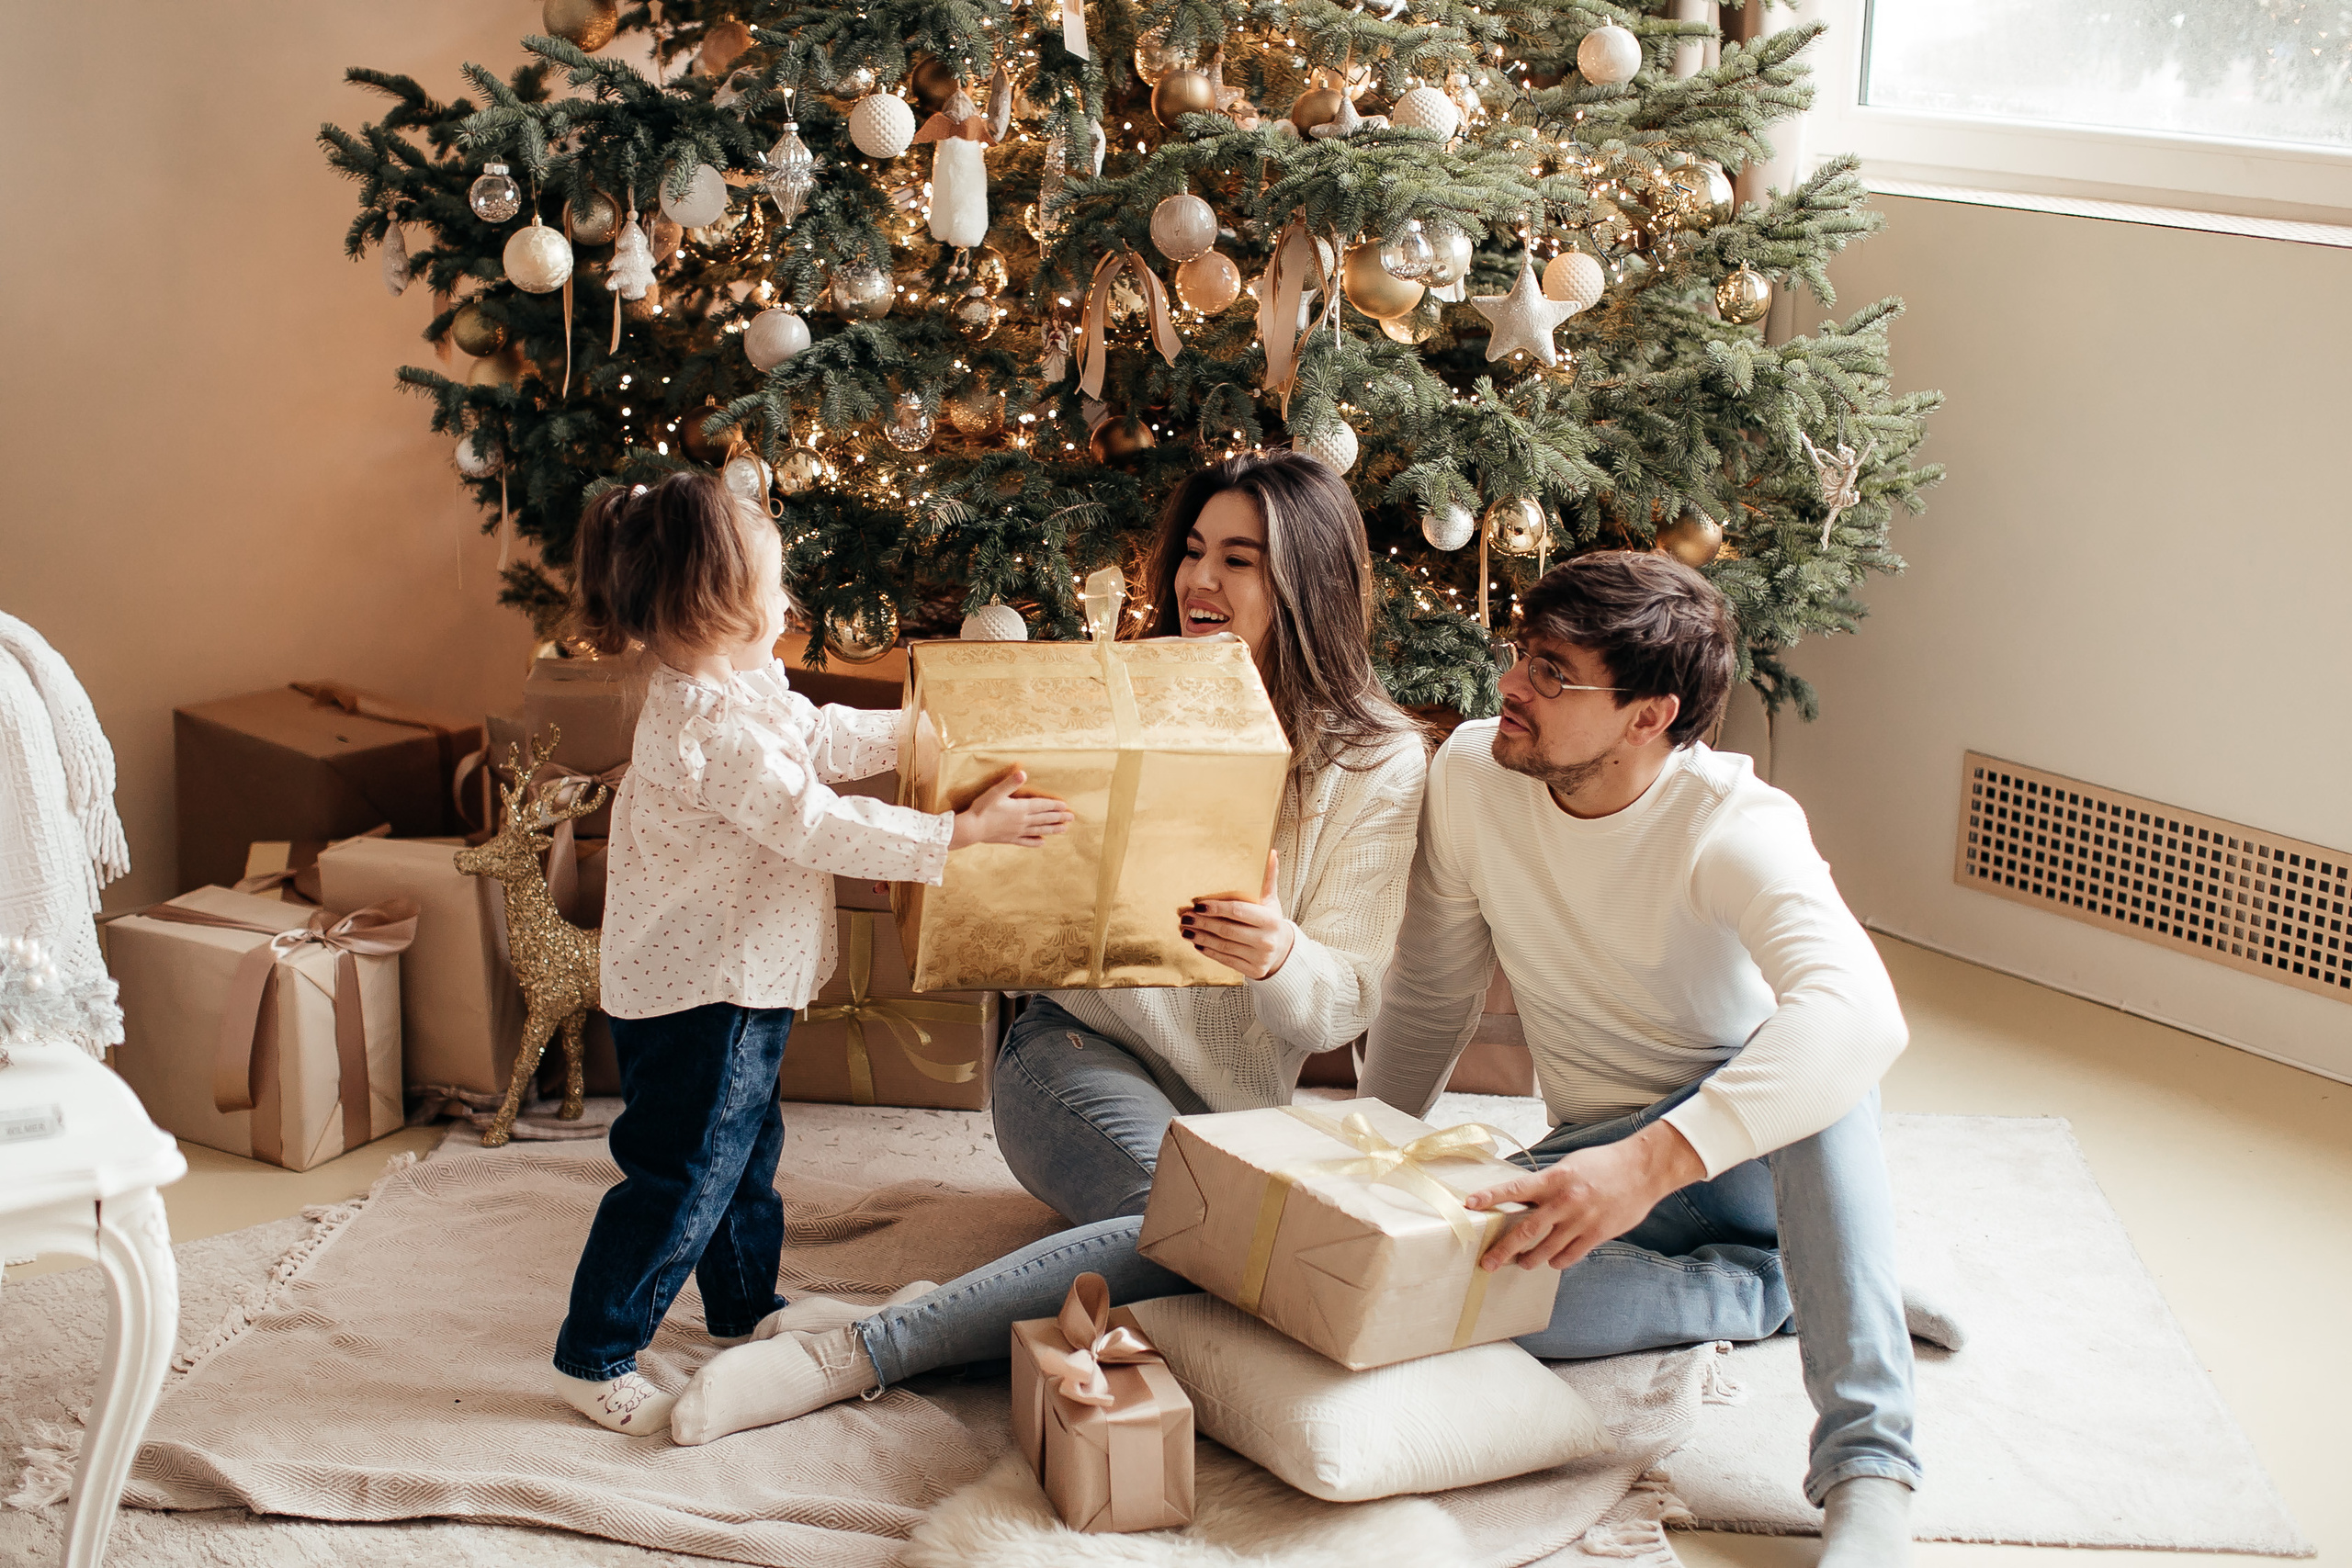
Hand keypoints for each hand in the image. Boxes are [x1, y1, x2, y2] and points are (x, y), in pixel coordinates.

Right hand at [950, 768, 1073, 848]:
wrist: (971, 829)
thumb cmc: (982, 808)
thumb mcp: (996, 792)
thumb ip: (1010, 783)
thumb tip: (1023, 772)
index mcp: (1020, 808)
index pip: (1042, 806)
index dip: (1054, 805)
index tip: (1066, 806)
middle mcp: (1022, 821)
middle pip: (1044, 819)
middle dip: (1059, 817)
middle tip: (1071, 818)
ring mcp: (1017, 831)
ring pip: (1039, 831)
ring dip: (1052, 829)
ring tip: (1063, 829)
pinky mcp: (1010, 839)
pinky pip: (1026, 841)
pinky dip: (1035, 842)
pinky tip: (1042, 843)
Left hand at [1182, 850, 1295, 980]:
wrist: (1283, 950)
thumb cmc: (1271, 922)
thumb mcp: (1271, 900)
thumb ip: (1268, 878)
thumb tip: (1270, 853)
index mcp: (1271, 920)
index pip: (1238, 911)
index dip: (1216, 907)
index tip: (1198, 903)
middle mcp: (1266, 940)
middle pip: (1227, 930)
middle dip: (1203, 923)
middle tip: (1185, 916)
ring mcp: (1259, 957)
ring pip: (1223, 946)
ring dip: (1201, 937)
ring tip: (1186, 930)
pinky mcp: (1252, 970)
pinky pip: (1225, 960)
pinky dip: (1209, 951)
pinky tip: (1197, 944)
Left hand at [1465, 1122, 1705, 1271]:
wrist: (1643, 1169)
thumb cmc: (1603, 1164)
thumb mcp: (1569, 1166)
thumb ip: (1547, 1185)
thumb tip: (1525, 1200)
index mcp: (1554, 1179)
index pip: (1515, 1189)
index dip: (1491, 1197)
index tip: (1469, 1204)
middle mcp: (1564, 1201)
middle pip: (1527, 1231)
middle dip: (1504, 1249)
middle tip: (1488, 1263)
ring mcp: (1581, 1220)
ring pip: (1547, 1249)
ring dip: (1530, 1259)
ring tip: (1521, 1263)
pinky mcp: (1597, 1234)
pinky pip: (1570, 1256)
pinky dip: (1558, 1261)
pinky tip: (1553, 1261)